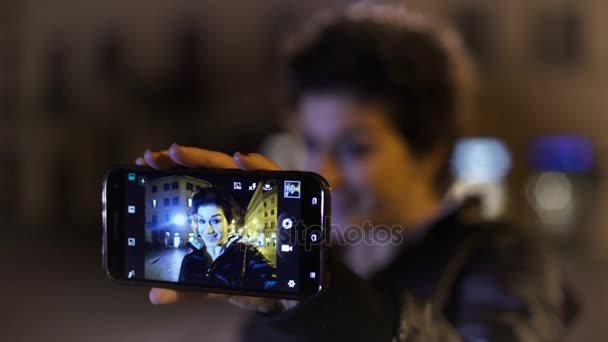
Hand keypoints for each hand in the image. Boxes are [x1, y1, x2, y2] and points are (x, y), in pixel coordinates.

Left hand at [136, 143, 297, 311]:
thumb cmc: (245, 278)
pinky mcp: (281, 193)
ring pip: (230, 167)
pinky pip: (271, 173)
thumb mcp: (214, 285)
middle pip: (205, 170)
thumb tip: (155, 295)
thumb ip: (187, 288)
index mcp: (217, 212)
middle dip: (178, 161)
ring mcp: (255, 192)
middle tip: (152, 157)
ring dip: (203, 157)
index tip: (142, 164)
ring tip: (179, 152)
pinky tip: (241, 160)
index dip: (169, 171)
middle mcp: (234, 196)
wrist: (284, 287)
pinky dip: (257, 163)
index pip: (191, 183)